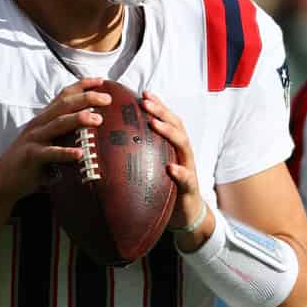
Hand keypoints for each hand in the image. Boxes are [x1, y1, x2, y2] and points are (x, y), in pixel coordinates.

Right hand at [0, 78, 111, 200]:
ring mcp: (34, 139)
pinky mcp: (31, 156)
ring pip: (58, 124)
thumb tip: (93, 137)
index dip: (82, 86)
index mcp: (44, 119)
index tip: (102, 81)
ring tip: (98, 119)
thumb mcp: (47, 143)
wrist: (1, 181)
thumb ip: (64, 136)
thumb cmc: (29, 163)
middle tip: (107, 98)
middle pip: (64, 105)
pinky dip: (65, 152)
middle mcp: (39, 124)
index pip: (63, 96)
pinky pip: (50, 153)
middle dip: (86, 98)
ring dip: (79, 119)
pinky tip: (79, 154)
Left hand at [141, 91, 209, 240]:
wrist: (186, 213)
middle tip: (145, 102)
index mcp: (174, 146)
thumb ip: (143, 151)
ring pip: (183, 145)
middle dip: (161, 112)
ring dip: (169, 133)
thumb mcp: (154, 166)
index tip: (144, 93)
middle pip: (176, 126)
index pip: (168, 120)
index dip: (158, 105)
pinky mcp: (190, 188)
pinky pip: (186, 178)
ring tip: (154, 124)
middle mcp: (183, 153)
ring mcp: (188, 168)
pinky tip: (170, 168)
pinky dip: (180, 172)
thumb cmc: (166, 186)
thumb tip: (116, 140)